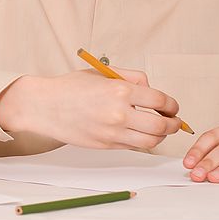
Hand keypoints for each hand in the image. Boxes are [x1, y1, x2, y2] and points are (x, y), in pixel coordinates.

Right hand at [0, 67, 182, 150]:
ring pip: (151, 140)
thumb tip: (151, 89)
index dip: (172, 105)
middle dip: (173, 124)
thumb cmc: (69, 87)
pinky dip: (141, 141)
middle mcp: (119, 112)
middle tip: (174, 122)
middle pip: (162, 125)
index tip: (172, 107)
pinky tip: (138, 133)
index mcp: (120, 90)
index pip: (161, 100)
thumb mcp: (100, 73)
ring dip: (160, 136)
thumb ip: (129, 77)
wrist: (44, 106)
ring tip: (158, 130)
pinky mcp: (106, 144)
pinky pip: (133, 146)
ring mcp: (113, 131)